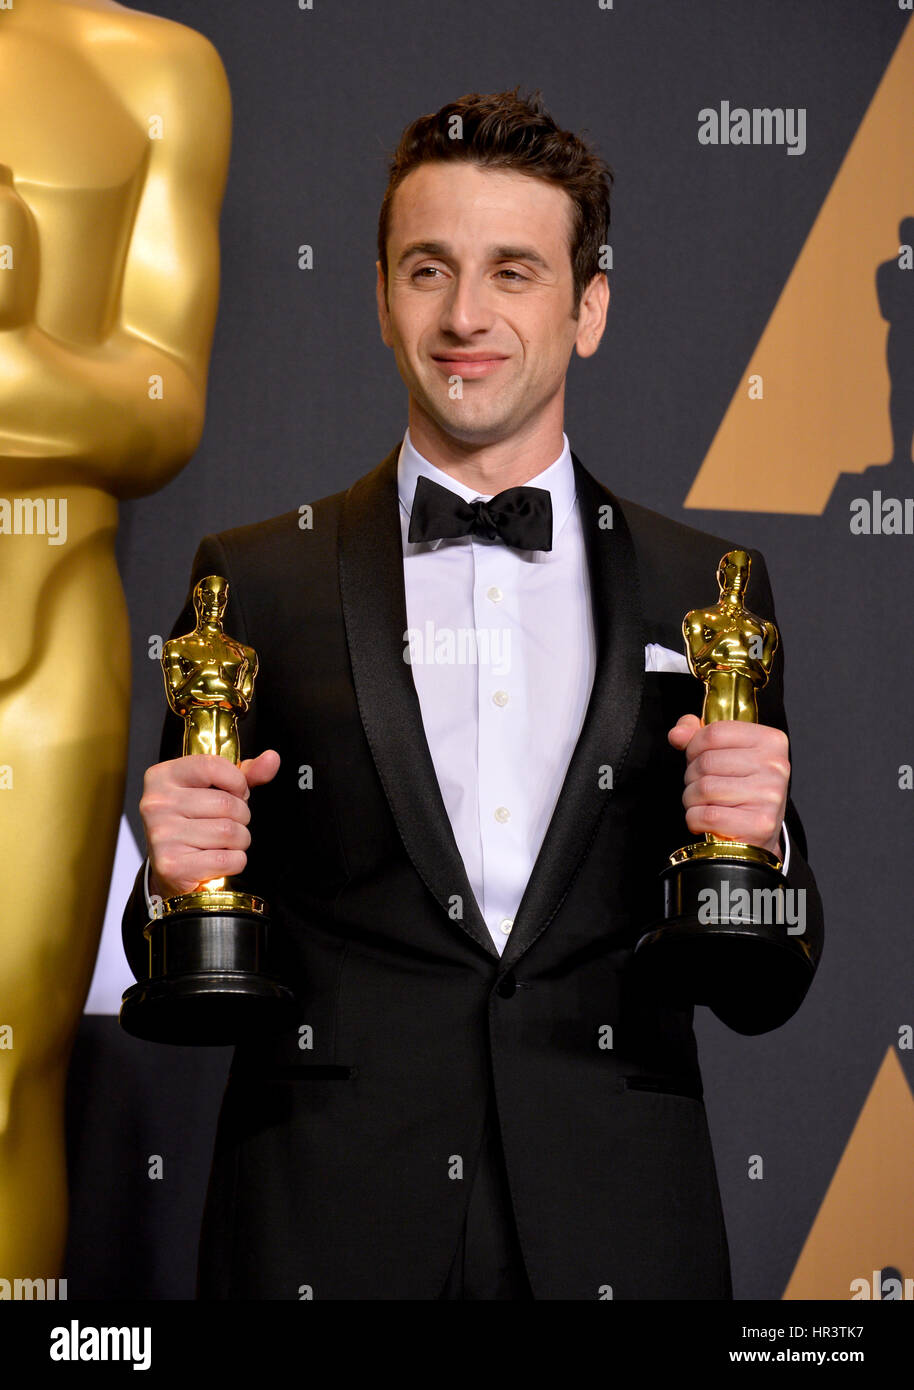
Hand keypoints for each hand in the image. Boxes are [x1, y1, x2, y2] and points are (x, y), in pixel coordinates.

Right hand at [141, 749, 279, 898]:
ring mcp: (162, 835)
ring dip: (239, 841)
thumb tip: (272, 758)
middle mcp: (156, 804)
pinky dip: (234, 861)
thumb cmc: (194, 823)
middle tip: (228, 823)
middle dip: (241, 816)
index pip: (212, 766)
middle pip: (225, 803)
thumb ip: (244, 774)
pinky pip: (227, 859)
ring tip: (223, 843)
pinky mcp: (172, 865)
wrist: (171, 868)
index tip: (237, 792)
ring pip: (229, 832)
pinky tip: (217, 860)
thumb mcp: (215, 790)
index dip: (236, 781)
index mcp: (162, 777)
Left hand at [668, 715, 788, 856]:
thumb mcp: (726, 755)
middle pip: (707, 761)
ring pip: (704, 788)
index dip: (694, 746)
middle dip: (692, 776)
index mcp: (770, 741)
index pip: (715, 732)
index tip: (695, 758)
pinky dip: (695, 820)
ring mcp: (769, 796)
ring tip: (704, 804)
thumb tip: (677, 734)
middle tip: (701, 786)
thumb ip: (698, 737)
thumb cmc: (741, 791)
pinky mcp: (760, 825)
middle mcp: (775, 767)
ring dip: (692, 799)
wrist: (758, 833)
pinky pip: (707, 816)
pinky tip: (706, 821)